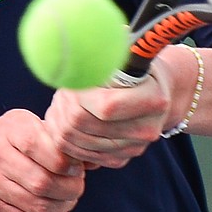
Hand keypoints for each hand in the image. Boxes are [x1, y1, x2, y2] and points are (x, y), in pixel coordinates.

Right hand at [0, 109, 85, 211]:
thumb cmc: (2, 156)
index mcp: (11, 125)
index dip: (71, 164)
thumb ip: (54, 142)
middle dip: (71, 189)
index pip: (51, 148)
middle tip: (76, 189)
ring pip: (39, 202)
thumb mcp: (21, 136)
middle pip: (46, 180)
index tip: (77, 168)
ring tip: (67, 202)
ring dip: (62, 206)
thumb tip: (94, 158)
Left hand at [43, 58, 172, 168]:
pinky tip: (66, 119)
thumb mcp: (124, 52)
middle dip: (62, 106)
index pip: (104, 106)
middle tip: (60, 91)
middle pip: (82, 124)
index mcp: (153, 99)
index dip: (77, 94)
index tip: (70, 80)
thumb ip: (102, 56)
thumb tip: (72, 52)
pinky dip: (65, 137)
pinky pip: (79, 154)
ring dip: (59, 121)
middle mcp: (146, 129)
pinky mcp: (119, 159)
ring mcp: (133, 148)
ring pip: (74, 141)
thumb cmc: (133, 65)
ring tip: (62, 102)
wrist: (152, 92)